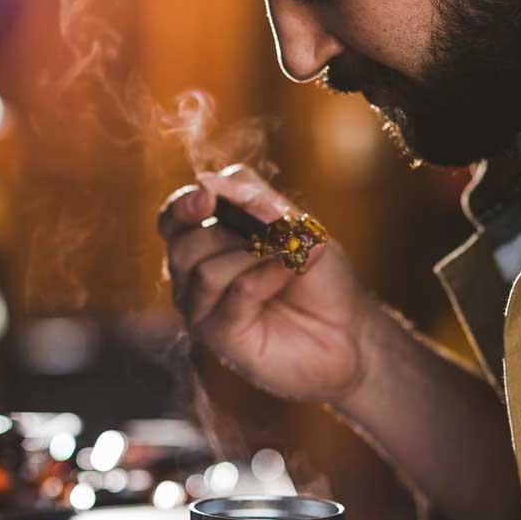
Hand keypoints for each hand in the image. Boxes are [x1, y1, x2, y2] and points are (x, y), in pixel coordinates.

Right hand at [157, 165, 374, 403]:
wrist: (349, 331)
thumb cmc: (318, 277)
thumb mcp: (293, 224)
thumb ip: (253, 199)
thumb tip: (207, 181)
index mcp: (204, 245)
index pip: (172, 220)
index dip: (183, 206)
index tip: (208, 197)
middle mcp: (193, 278)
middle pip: (182, 244)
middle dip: (229, 230)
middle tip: (275, 228)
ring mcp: (203, 310)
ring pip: (203, 270)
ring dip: (253, 253)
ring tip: (291, 252)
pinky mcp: (219, 338)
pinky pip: (234, 294)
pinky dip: (267, 274)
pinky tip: (293, 267)